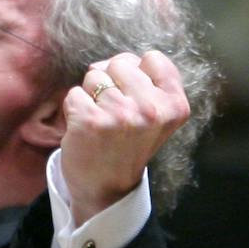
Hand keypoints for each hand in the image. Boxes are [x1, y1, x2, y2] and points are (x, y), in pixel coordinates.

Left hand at [59, 52, 189, 222]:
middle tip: (115, 115)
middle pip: (121, 62)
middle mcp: (152, 110)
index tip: (135, 99)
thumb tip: (108, 62)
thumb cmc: (126, 145)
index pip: (153, 58)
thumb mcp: (155, 116)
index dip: (137, 73)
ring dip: (91, 96)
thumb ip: (145, 82)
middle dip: (111, 82)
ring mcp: (122, 115)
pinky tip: (85, 130)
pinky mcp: (91, 121)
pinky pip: (74, 93)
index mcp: (174, 106)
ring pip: (94, 75)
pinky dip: (74, 109)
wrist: (105, 189)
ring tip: (101, 123)